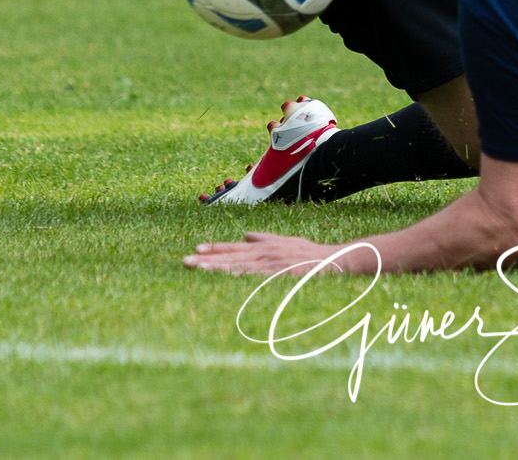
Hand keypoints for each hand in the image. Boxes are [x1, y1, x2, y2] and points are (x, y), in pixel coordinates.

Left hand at [184, 231, 349, 276]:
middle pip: (230, 257)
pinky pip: (252, 279)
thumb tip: (246, 236)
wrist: (332, 261)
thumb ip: (264, 239)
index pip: (233, 247)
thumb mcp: (285, 241)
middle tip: (185, 261)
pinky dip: (237, 279)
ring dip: (215, 269)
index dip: (214, 249)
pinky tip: (222, 281)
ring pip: (236, 267)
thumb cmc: (309, 254)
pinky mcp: (277, 277)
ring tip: (196, 270)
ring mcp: (269, 266)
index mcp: (264, 247)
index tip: (195, 251)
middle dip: (206, 259)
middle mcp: (263, 254)